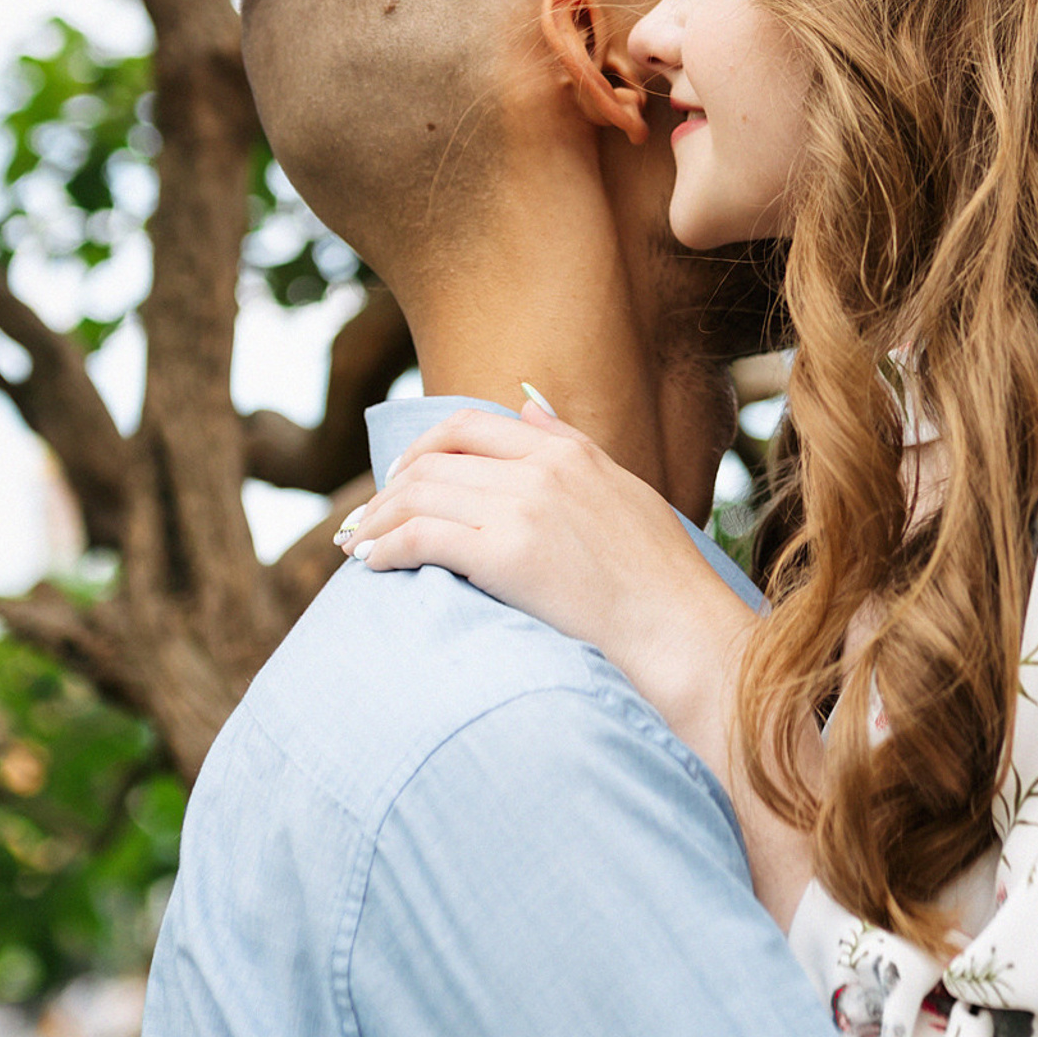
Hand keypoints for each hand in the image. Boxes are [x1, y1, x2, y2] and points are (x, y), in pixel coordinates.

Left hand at [345, 402, 750, 761]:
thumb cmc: (660, 576)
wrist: (679, 628)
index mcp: (569, 451)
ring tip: (358, 548)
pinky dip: (387, 548)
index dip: (422, 449)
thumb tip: (529, 407)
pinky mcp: (506, 554)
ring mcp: (523, 508)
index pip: (471, 426)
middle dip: (388, 490)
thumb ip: (570, 446)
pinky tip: (374, 566)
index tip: (400, 478)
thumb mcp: (623, 491)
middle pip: (435, 460)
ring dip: (378, 521)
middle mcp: (542, 468)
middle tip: (367, 521)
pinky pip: (422, 537)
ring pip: (419, 494)